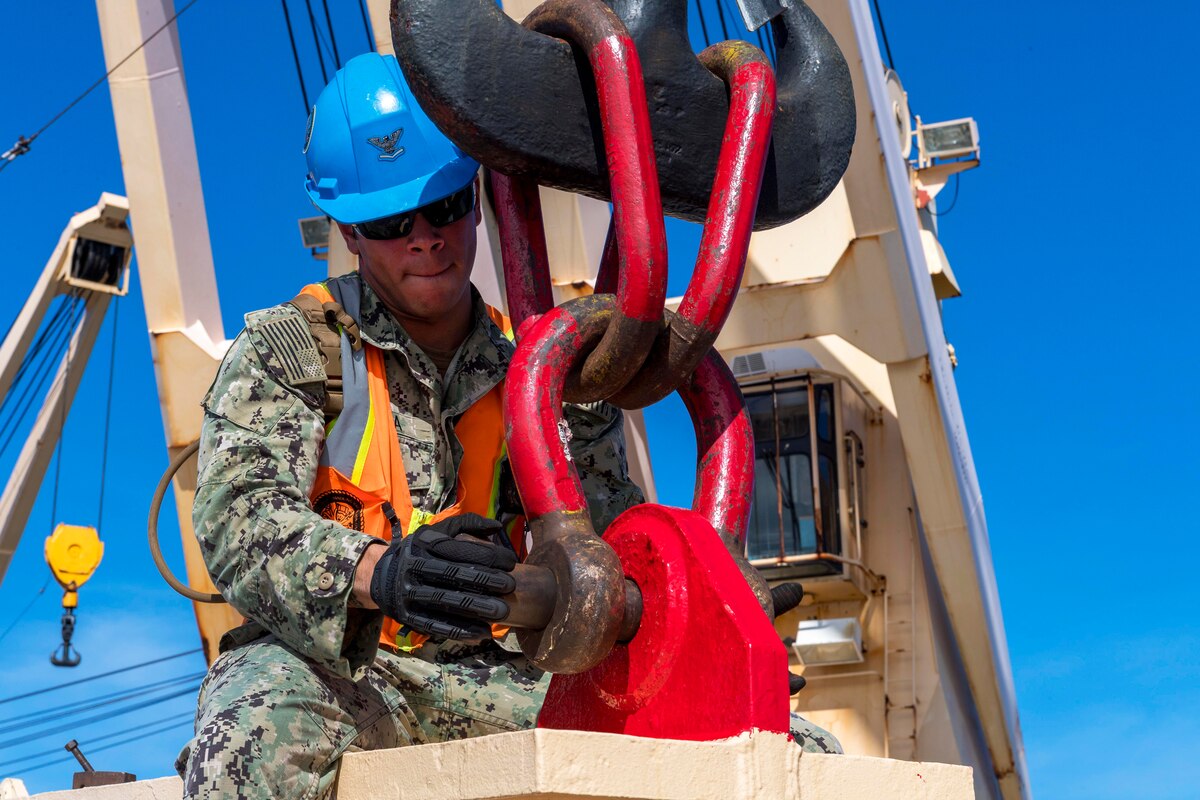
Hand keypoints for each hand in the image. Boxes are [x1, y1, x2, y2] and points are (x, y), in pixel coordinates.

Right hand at [369, 513, 516, 639]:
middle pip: (453, 575)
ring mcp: (410, 594)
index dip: (487, 556)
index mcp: (424, 546)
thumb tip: (497, 526)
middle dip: (485, 581)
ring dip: (476, 609)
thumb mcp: (438, 531)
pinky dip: (461, 630)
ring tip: (501, 612)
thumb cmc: (421, 551)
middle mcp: (415, 568)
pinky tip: (483, 632)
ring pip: (446, 602)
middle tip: (510, 585)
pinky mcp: (409, 616)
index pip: (459, 550)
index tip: (510, 562)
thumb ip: (468, 524)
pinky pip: (437, 625)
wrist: (381, 576)